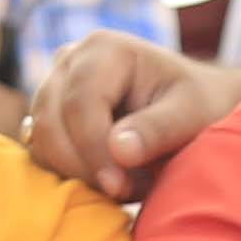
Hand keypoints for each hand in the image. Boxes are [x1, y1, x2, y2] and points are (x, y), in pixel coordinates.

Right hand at [23, 32, 240, 203]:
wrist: (192, 108)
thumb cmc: (199, 105)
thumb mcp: (193, 113)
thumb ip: (158, 129)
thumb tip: (119, 150)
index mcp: (104, 49)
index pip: (80, 103)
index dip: (93, 149)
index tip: (120, 187)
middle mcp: (69, 61)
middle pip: (51, 123)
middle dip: (85, 167)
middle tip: (128, 192)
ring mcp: (53, 88)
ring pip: (41, 141)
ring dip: (78, 173)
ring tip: (127, 184)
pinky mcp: (48, 116)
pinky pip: (42, 152)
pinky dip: (69, 174)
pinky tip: (109, 179)